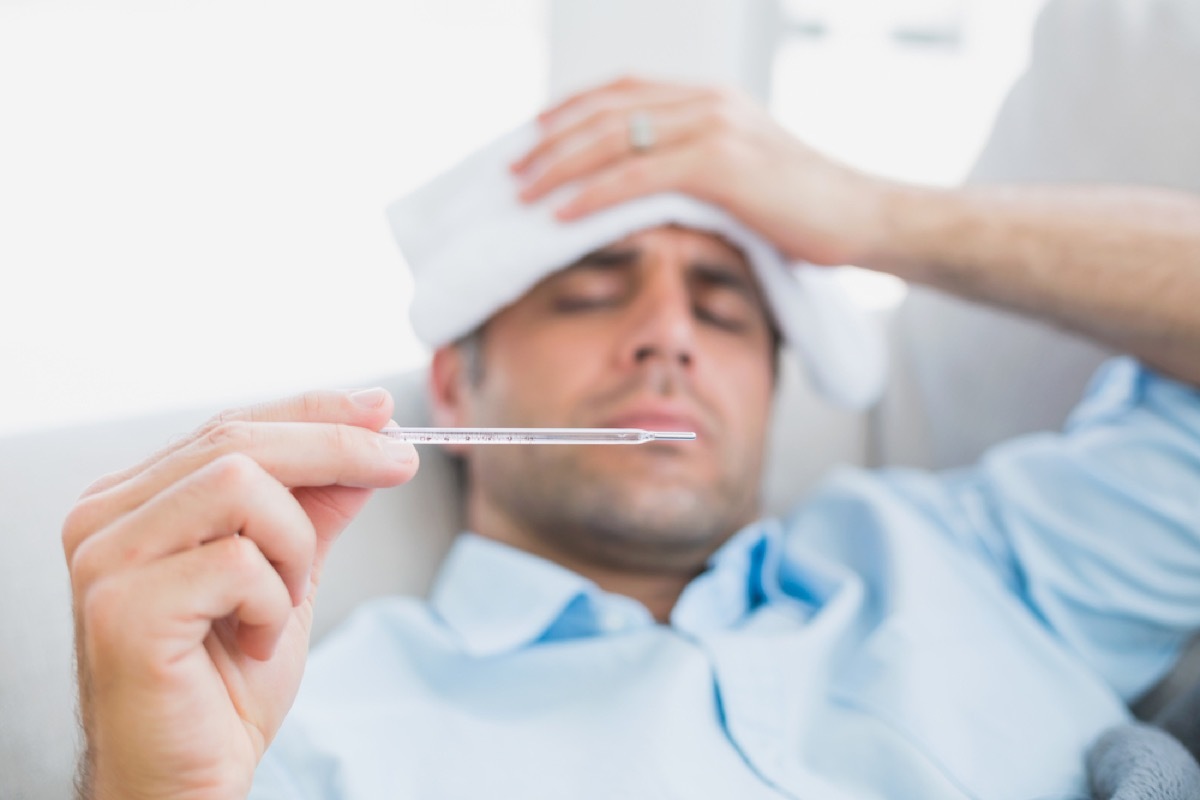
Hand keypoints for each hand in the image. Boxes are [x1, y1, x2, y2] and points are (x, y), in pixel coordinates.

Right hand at [62, 388, 418, 798]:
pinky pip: (238, 562)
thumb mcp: (289, 573)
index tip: (382, 412)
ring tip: (283, 601)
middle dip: (337, 448)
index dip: (314, 412)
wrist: (190, 777)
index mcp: (135, 500)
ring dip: (294, 545)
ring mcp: (106, 559)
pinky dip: (273, 602)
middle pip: (237, 440)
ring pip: (241, 485)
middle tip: (400, 463)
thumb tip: (371, 436)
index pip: (231, 425)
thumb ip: (317, 505)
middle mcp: (104, 517)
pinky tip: (253, 641)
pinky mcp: (121, 608)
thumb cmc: (225, 683)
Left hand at [512, 76, 892, 266]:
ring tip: (523, 193)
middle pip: (606, 111)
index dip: (570, 111)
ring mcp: (713, 126)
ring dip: (559, 167)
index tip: (531, 137)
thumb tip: (646, 189)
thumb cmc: (805, 207)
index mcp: (709, 98)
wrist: (863, 216)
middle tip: (510, 169)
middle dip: (551, 141)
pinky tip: (561, 214)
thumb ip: (696, 165)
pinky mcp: (719, 164)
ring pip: (613, 139)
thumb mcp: (744, 173)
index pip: (622, 92)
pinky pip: (637, 175)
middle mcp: (706, 101)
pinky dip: (592, 194)